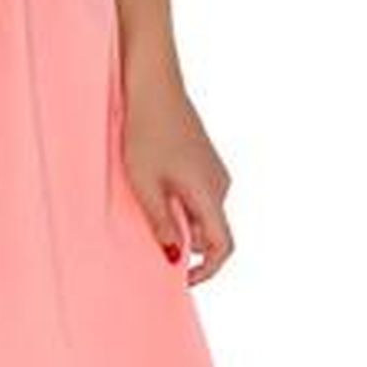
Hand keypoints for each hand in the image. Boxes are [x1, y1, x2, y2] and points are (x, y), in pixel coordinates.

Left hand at [119, 68, 234, 285]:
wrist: (154, 86)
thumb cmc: (146, 132)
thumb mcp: (144, 184)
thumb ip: (161, 222)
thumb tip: (174, 255)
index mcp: (208, 193)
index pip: (222, 246)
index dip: (207, 271)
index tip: (182, 280)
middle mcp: (220, 184)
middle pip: (213, 232)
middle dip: (188, 246)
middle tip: (154, 245)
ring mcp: (215, 171)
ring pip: (205, 213)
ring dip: (183, 224)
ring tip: (148, 213)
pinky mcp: (205, 161)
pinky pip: (200, 196)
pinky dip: (183, 206)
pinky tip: (155, 192)